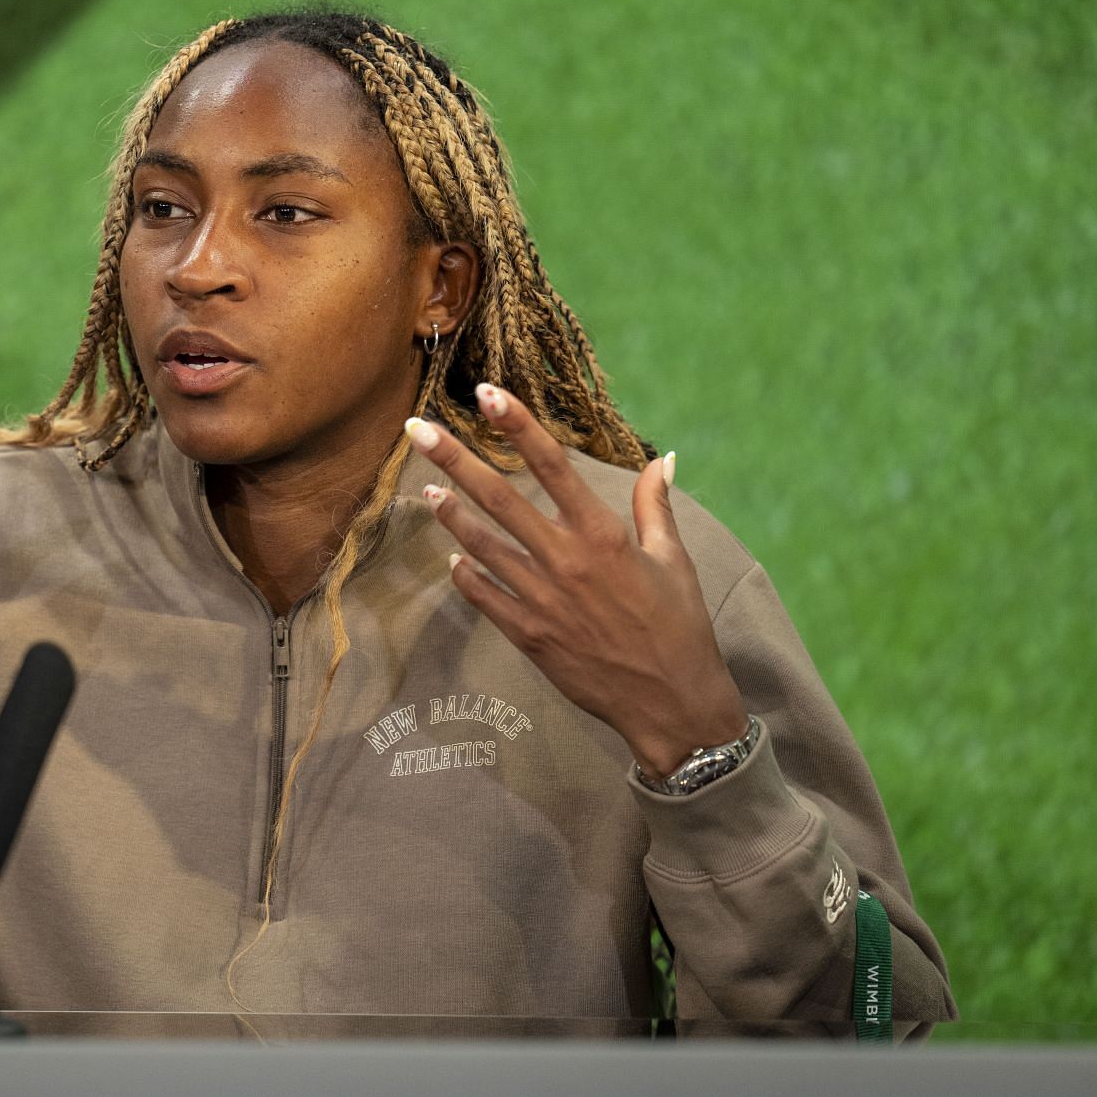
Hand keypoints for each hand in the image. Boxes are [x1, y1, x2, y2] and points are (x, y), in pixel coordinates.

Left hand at [403, 383, 745, 777]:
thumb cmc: (679, 627)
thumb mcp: (673, 560)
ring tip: (424, 489)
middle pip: (499, 497)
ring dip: (449, 515)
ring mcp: (541, 598)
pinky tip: (453, 559)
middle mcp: (565, 560)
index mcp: (602, 535)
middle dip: (454, 459)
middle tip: (417, 428)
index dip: (518, 425)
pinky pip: (485, 597)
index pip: (552, 464)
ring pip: (481, 545)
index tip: (487, 392)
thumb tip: (662, 459)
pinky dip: (466, 576)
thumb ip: (655, 506)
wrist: (670, 703)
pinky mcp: (528, 634)